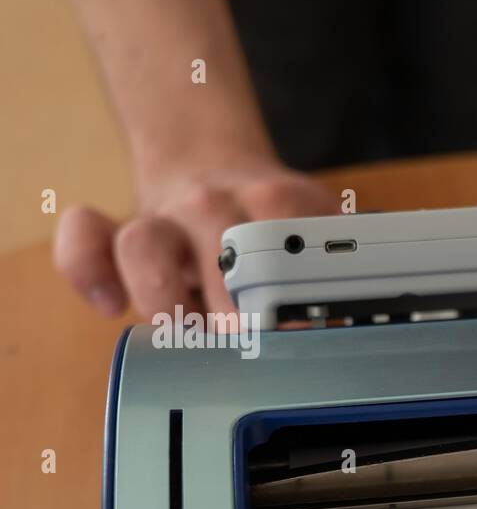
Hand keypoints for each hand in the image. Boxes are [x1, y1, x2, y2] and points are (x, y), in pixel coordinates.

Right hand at [53, 156, 338, 319]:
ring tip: (186, 331)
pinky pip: (83, 242)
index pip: (288, 238)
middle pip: (215, 249)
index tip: (303, 328)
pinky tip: (112, 306)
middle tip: (250, 344)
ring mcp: (161, 220)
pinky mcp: (116, 236)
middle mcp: (213, 208)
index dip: (294, 289)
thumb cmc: (271, 220)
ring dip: (163, 298)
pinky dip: (88, 272)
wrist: (211, 164)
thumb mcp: (320, 227)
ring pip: (142, 245)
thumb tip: (361, 321)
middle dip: (234, 309)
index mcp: (276, 204)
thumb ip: (341, 267)